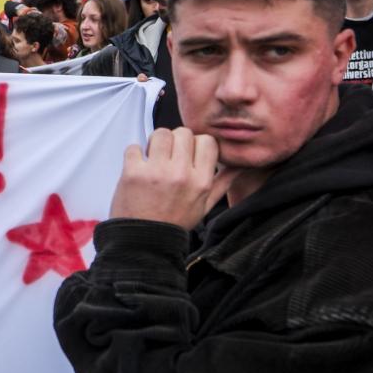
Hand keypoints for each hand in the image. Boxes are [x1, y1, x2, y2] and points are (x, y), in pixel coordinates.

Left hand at [109, 127, 236, 228]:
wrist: (145, 240)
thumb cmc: (174, 222)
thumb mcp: (205, 206)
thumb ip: (223, 183)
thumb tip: (240, 166)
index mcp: (200, 181)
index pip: (207, 141)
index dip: (197, 143)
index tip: (188, 152)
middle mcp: (181, 174)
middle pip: (183, 132)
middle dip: (176, 141)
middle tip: (169, 155)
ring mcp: (156, 172)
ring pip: (160, 133)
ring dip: (155, 142)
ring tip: (154, 158)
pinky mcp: (133, 172)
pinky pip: (135, 146)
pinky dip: (134, 154)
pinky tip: (138, 167)